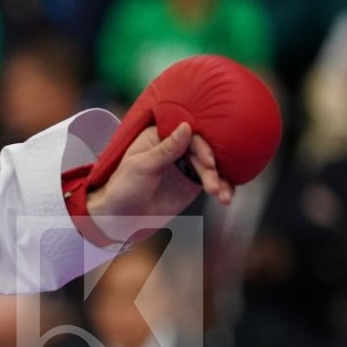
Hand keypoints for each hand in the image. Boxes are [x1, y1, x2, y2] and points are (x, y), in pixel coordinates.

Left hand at [86, 123, 232, 242]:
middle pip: (202, 149)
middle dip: (211, 167)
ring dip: (219, 179)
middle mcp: (174, 147)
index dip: (201, 146)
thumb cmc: (123, 188)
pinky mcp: (191, 184)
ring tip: (221, 195)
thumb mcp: (142, 167)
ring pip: (210, 165)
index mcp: (159, 136)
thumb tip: (186, 127)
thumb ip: (166, 149)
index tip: (208, 161)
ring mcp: (185, 165)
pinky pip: (212, 181)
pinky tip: (225, 197)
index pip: (186, 133)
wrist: (120, 220)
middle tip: (213, 183)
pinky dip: (221, 188)